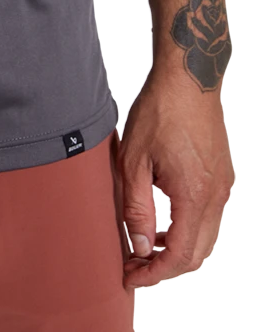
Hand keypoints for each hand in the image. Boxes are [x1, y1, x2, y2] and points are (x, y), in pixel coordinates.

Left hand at [117, 64, 235, 291]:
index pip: (180, 255)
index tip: (130, 276)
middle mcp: (216, 196)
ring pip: (205, 237)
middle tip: (134, 263)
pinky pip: (209, 216)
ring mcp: (223, 186)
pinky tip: (162, 220)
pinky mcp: (223, 175)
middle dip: (166, 266)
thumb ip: (136, 208)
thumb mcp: (134, 160)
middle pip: (197, 253)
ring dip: (177, 248)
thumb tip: (140, 247)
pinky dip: (188, 228)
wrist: (189, 78)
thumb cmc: (158, 112)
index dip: (154, 272)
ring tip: (144, 243)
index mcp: (194, 195)